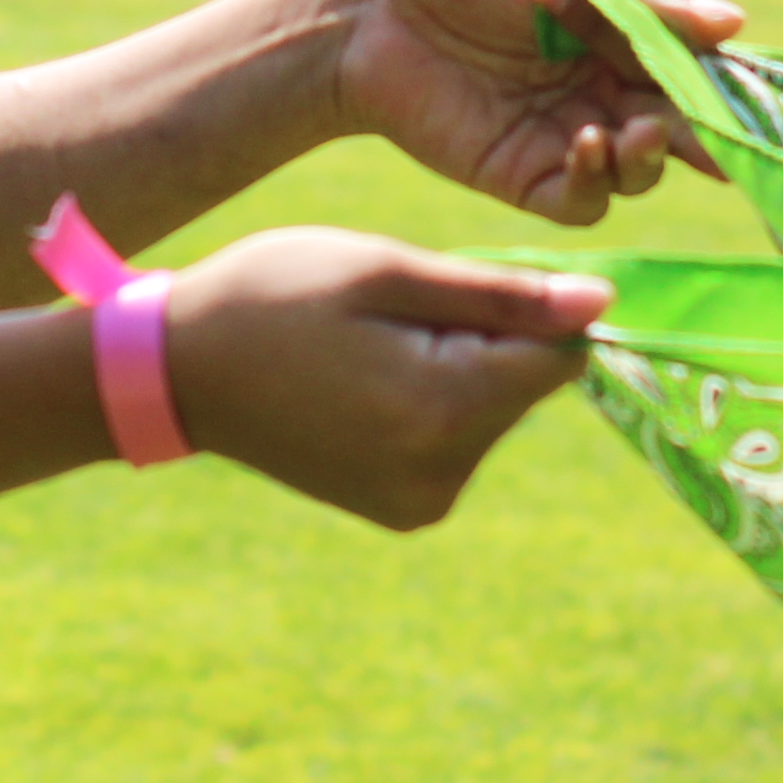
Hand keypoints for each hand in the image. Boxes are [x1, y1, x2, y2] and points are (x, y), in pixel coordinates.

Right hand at [161, 225, 606, 527]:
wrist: (177, 370)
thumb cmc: (275, 295)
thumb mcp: (386, 271)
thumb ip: (503, 295)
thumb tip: (606, 307)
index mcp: (444, 410)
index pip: (558, 357)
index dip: (524, 308)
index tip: (449, 288)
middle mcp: (443, 473)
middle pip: (524, 386)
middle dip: (484, 339)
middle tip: (389, 314)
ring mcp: (422, 502)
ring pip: (493, 412)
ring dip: (457, 370)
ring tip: (366, 347)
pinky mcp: (405, 511)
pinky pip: (457, 441)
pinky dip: (431, 404)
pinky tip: (362, 383)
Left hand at [327, 0, 736, 226]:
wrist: (370, 13)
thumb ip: (641, 0)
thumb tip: (735, 22)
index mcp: (621, 37)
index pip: (694, 69)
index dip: (729, 87)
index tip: (759, 99)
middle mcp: (603, 93)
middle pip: (678, 128)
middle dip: (699, 133)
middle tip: (701, 130)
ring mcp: (567, 138)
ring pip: (640, 173)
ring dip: (650, 158)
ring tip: (633, 131)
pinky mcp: (525, 178)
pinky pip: (582, 201)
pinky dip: (596, 182)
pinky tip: (584, 146)